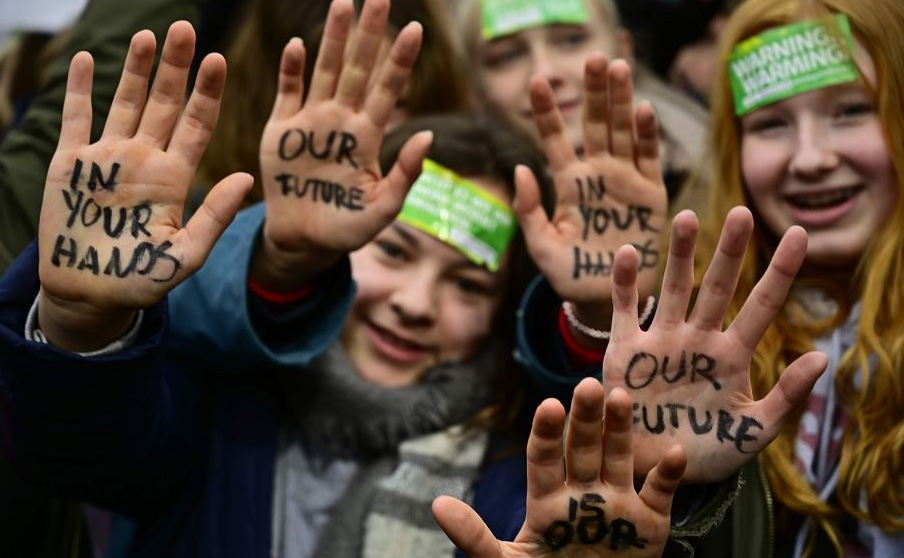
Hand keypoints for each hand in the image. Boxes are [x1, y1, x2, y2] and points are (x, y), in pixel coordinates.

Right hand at [37, 22, 252, 350]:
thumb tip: (247, 178)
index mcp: (175, 177)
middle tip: (186, 28)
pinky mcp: (71, 164)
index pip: (197, 125)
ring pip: (125, 102)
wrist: (90, 294)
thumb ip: (214, 217)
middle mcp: (145, 159)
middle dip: (176, 67)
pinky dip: (80, 89)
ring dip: (136, 69)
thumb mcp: (185, 255)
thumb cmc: (142, 281)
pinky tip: (88, 59)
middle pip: (165, 103)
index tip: (218, 60)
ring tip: (148, 35)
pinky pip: (77, 118)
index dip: (208, 93)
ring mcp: (109, 157)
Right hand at [255, 0, 431, 288]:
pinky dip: (292, 70)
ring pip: (325, 70)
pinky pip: (288, 93)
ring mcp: (312, 122)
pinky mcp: (282, 131)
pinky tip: (298, 45)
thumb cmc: (347, 229)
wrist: (304, 242)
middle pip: (358, 68)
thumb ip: (405, 175)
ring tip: (343, 3)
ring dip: (333, 38)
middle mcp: (342, 121)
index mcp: (368, 137)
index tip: (415, 29)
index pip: (389, 89)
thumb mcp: (383, 209)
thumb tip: (427, 135)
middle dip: (369, 32)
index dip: (400, 60)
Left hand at [433, 379, 685, 557]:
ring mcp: (617, 503)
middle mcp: (583, 493)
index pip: (543, 458)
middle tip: (587, 386)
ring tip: (620, 398)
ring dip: (621, 430)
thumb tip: (437, 505)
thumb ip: (474, 538)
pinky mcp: (650, 522)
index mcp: (547, 500)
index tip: (548, 406)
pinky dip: (668, 474)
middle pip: (583, 448)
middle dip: (585, 419)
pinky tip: (672, 452)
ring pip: (618, 458)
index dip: (546, 433)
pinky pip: (660, 492)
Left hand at [515, 55, 667, 333]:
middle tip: (592, 57)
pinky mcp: (651, 195)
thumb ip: (529, 210)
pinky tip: (642, 110)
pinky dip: (646, 135)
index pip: (554, 138)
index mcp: (568, 183)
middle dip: (594, 91)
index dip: (547, 110)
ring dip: (621, 100)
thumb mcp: (541, 246)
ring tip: (617, 66)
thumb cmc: (568, 274)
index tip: (536, 81)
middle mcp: (597, 174)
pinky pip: (649, 159)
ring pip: (623, 132)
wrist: (606, 299)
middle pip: (595, 123)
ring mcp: (625, 181)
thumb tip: (520, 168)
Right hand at [603, 207, 827, 482]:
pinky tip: (630, 252)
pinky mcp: (625, 350)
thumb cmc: (708, 454)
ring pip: (674, 288)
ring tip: (688, 218)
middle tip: (741, 213)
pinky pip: (625, 310)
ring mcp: (661, 341)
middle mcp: (699, 339)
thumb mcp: (754, 432)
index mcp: (733, 356)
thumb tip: (821, 357)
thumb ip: (787, 398)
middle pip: (717, 286)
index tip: (802, 233)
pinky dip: (625, 282)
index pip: (761, 305)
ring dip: (681, 254)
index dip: (781, 271)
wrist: (654, 469)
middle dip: (730, 251)